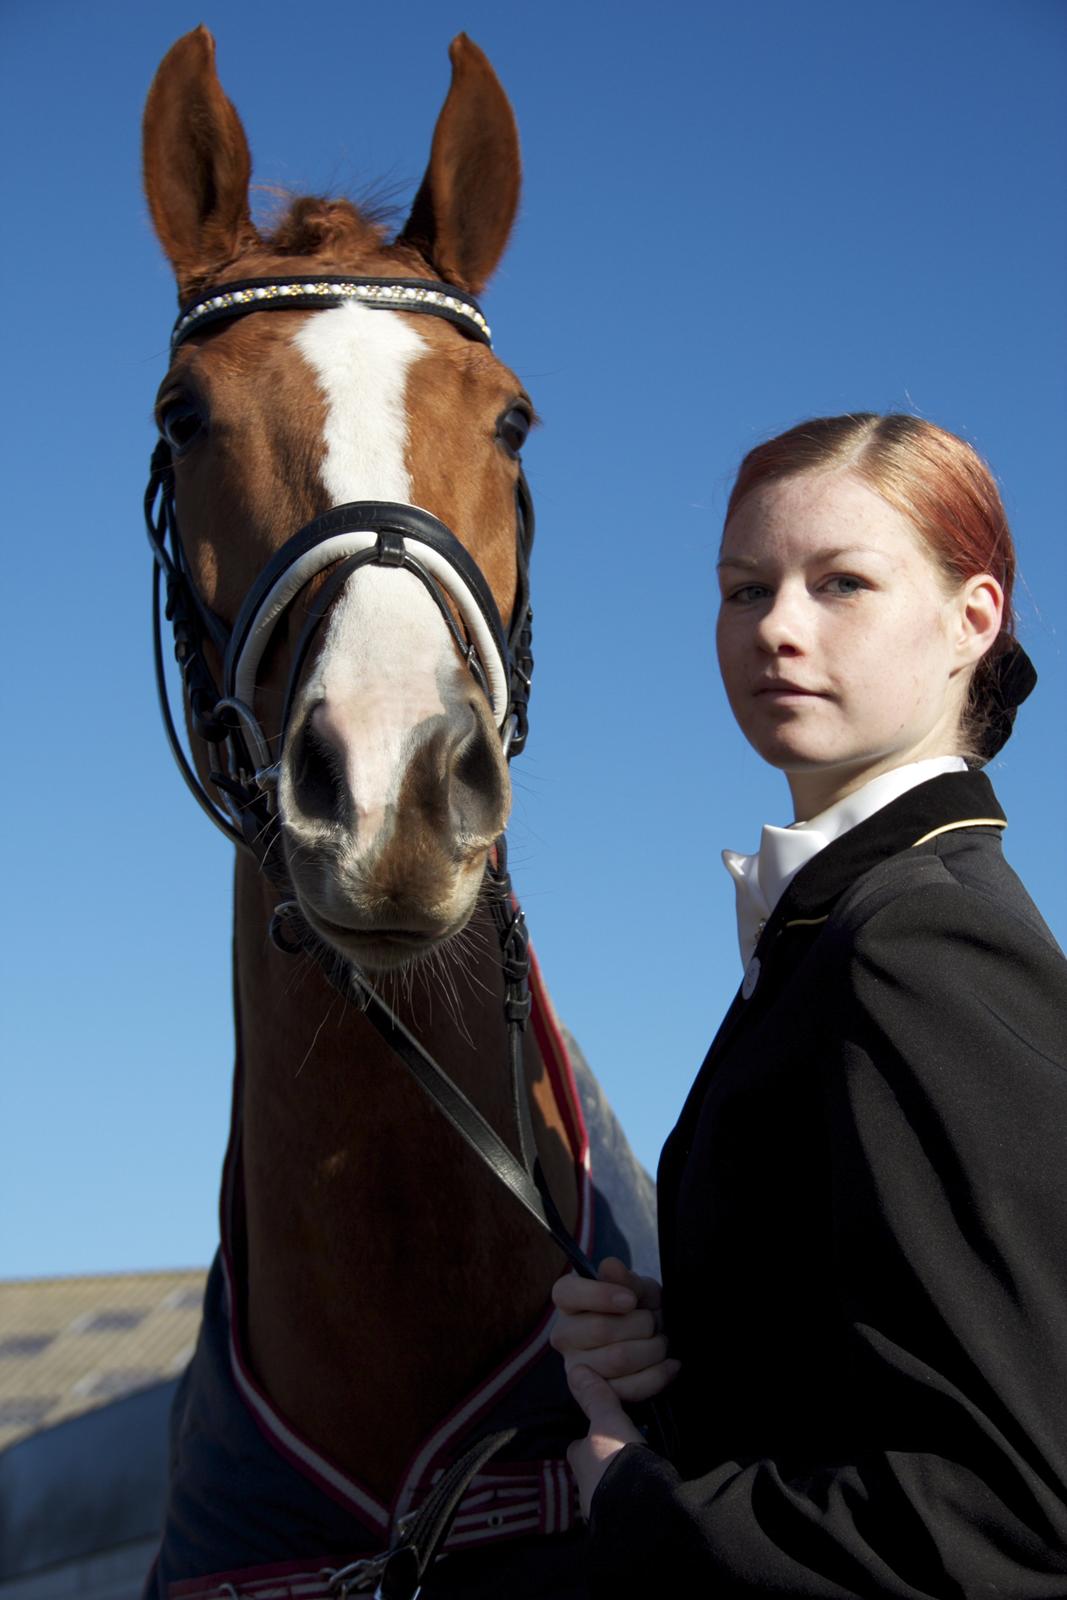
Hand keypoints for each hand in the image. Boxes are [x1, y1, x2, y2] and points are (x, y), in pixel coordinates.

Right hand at [550, 1256, 678, 1401]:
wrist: (652, 1337)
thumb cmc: (637, 1308)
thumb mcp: (636, 1286)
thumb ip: (624, 1278)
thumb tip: (610, 1267)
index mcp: (568, 1301)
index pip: (567, 1293)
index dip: (600, 1295)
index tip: (630, 1299)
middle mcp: (564, 1335)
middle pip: (601, 1329)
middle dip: (640, 1323)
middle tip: (653, 1320)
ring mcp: (578, 1367)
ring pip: (618, 1359)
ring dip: (652, 1348)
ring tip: (660, 1341)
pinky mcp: (597, 1395)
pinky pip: (629, 1388)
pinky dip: (658, 1374)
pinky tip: (669, 1363)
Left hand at [565, 1362, 645, 1517]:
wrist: (636, 1511)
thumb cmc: (616, 1461)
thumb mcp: (608, 1421)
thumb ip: (596, 1398)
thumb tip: (575, 1369)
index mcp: (580, 1461)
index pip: (578, 1448)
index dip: (588, 1441)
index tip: (605, 1436)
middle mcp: (585, 1489)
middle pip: (593, 1473)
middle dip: (606, 1467)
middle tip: (629, 1456)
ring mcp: (602, 1513)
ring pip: (608, 1493)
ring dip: (621, 1486)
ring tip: (643, 1476)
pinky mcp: (622, 1529)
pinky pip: (626, 1511)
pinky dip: (634, 1504)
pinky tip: (650, 1498)